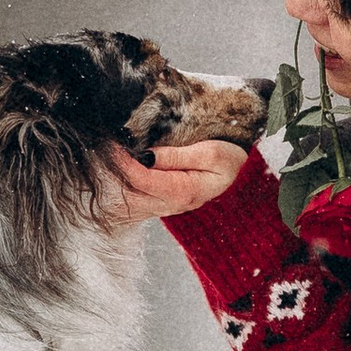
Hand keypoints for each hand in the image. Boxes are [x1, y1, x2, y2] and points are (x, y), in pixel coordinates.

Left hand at [98, 139, 253, 228]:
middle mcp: (170, 204)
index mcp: (183, 191)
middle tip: (103, 148)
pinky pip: (134, 204)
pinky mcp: (162, 205)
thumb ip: (177, 156)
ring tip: (107, 158)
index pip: (141, 178)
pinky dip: (122, 190)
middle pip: (129, 194)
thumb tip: (146, 155)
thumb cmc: (232, 162)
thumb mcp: (211, 154)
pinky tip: (117, 172)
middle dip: (113, 172)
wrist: (246, 181)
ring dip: (115, 182)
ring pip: (128, 203)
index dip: (123, 161)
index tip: (113, 142)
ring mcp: (165, 208)